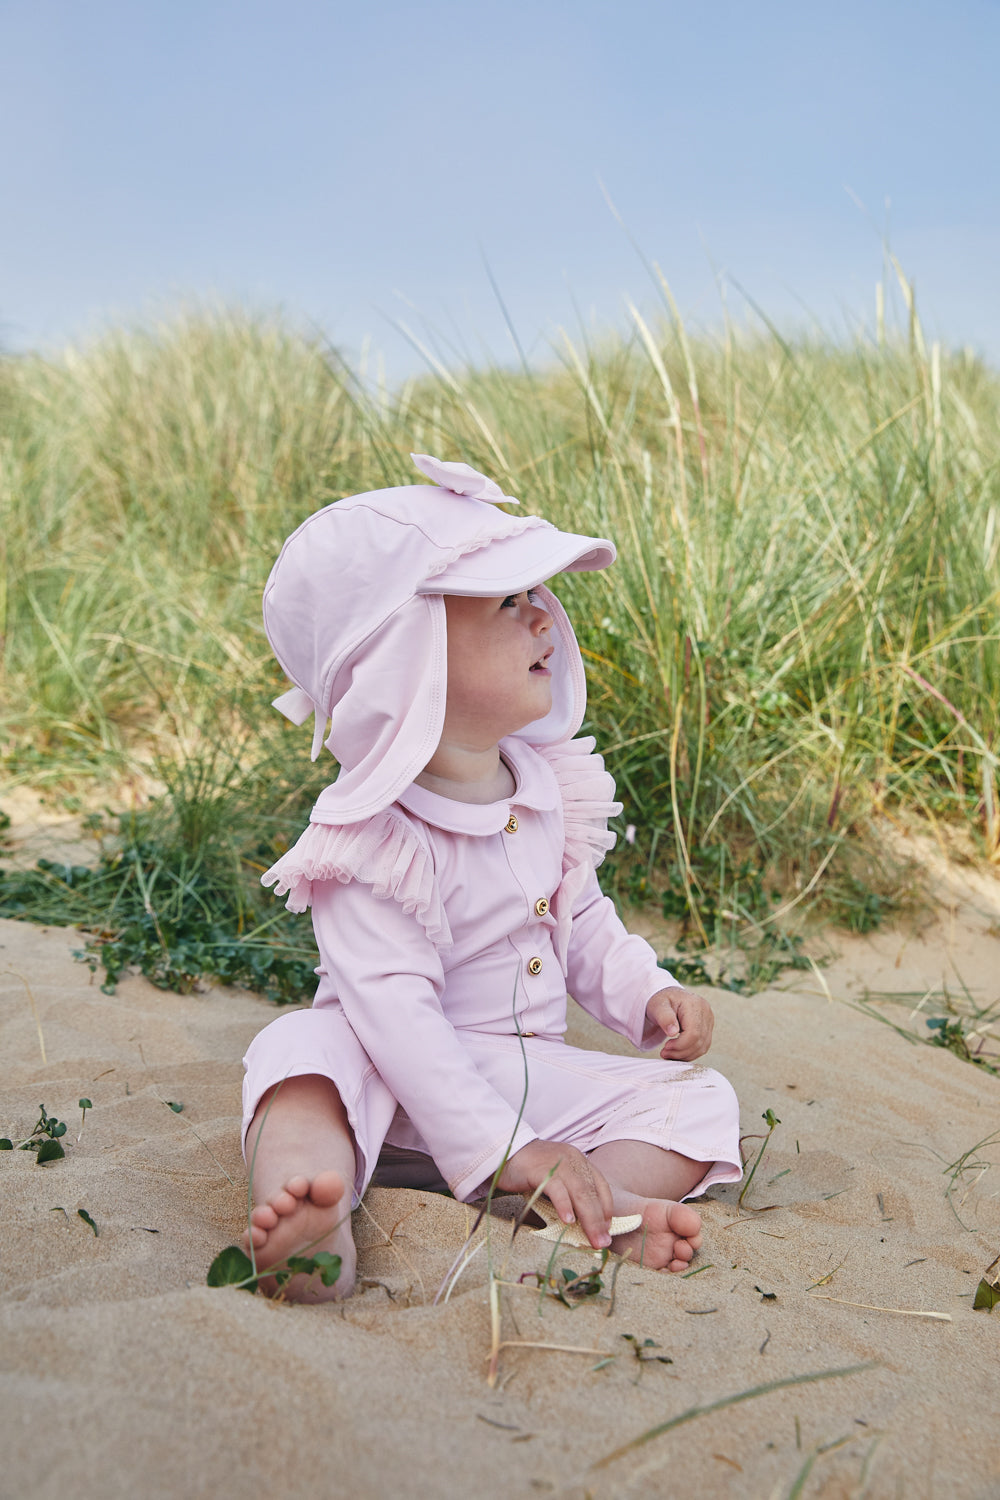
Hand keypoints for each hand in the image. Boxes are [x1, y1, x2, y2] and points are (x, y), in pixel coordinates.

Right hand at [497, 1138, 613, 1248]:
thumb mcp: (556, 1176)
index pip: (601, 1185)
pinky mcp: (540, 1169)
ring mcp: (557, 1163)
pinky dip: (564, 1205)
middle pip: (592, 1193)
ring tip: (592, 1239)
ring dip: (589, 1218)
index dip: (606, 1209)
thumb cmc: (530, 1169)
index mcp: (578, 1160)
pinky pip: (556, 1189)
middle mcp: (572, 1159)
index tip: (607, 1230)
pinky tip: (567, 1221)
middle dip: (599, 1221)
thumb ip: (570, 1192)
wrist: (503, 1150)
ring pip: (579, 1192)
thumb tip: (582, 1223)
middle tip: (602, 1243)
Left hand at [647, 986, 713, 1060]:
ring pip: (702, 1047)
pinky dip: (690, 1053)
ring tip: (669, 1054)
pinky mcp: (708, 1028)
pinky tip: (677, 1053)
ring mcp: (709, 1021)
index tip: (665, 1047)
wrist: (668, 997)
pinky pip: (702, 1046)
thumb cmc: (662, 1001)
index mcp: (695, 1004)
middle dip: (680, 1052)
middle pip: (699, 1041)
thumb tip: (673, 1032)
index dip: (680, 1045)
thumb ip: (665, 1018)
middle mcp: (706, 1012)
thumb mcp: (658, 1006)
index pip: (693, 1033)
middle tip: (664, 1053)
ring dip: (685, 1055)